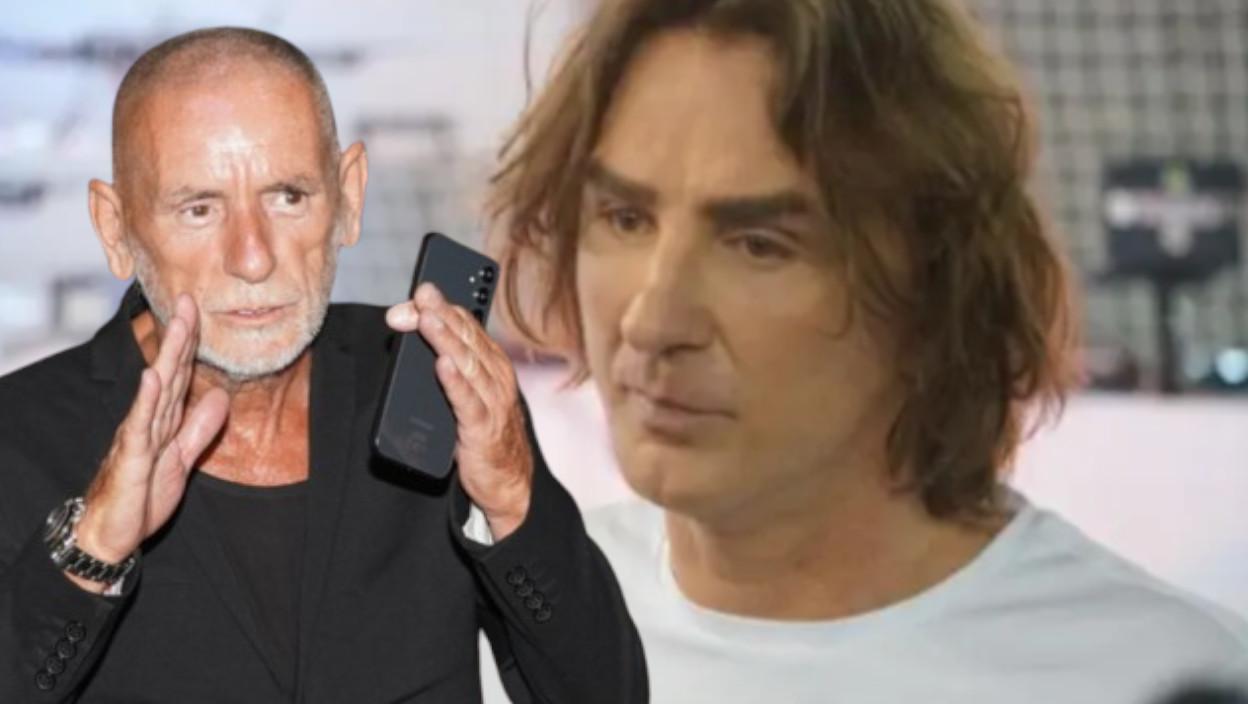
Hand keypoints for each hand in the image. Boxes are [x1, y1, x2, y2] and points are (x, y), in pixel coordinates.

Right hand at [72, 294, 228, 591]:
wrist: (112, 533)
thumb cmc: (142, 493)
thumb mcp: (181, 457)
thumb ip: (198, 427)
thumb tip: (219, 396)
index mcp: (162, 419)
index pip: (179, 375)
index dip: (190, 344)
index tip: (199, 310)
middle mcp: (148, 420)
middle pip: (169, 372)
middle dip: (181, 336)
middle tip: (190, 300)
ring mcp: (137, 436)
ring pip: (157, 390)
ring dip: (168, 356)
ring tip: (179, 325)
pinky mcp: (130, 458)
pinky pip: (139, 425)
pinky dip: (146, 400)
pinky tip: (152, 376)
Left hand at [385, 283, 532, 539]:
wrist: (509, 484)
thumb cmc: (486, 434)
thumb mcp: (469, 394)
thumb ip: (450, 368)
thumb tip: (419, 339)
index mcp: (493, 365)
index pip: (468, 327)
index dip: (444, 308)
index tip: (418, 297)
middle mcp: (496, 379)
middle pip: (467, 339)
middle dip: (441, 315)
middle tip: (421, 295)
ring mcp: (493, 403)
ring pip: (468, 364)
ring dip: (446, 339)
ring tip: (428, 320)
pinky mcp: (483, 430)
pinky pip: (467, 402)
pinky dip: (454, 381)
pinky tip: (441, 365)